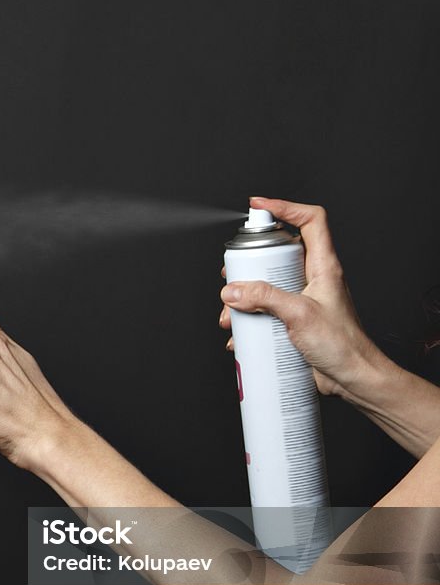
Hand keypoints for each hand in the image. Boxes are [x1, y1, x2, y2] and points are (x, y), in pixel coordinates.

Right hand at [218, 197, 384, 398]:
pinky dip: (248, 321)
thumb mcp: (299, 314)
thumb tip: (234, 290)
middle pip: (277, 254)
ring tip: (231, 314)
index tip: (258, 206)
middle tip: (232, 273)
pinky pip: (265, 313)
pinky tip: (240, 336)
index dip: (285, 207)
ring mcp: (302, 301)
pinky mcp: (293, 322)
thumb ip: (265, 298)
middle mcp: (313, 279)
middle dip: (249, 263)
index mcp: (324, 267)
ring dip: (243, 300)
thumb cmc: (343, 345)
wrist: (353, 378)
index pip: (310, 221)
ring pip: (266, 286)